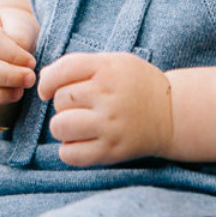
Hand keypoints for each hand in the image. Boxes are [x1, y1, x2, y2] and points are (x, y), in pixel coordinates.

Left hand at [37, 52, 173, 166]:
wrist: (172, 113)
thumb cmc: (137, 84)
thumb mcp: (114, 62)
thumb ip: (80, 65)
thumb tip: (43, 77)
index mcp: (107, 69)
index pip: (61, 71)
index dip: (47, 81)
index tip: (48, 89)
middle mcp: (107, 96)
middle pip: (60, 100)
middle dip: (62, 103)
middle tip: (79, 105)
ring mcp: (109, 126)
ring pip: (59, 127)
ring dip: (63, 126)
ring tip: (78, 123)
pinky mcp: (111, 151)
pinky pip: (70, 154)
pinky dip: (69, 149)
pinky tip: (82, 141)